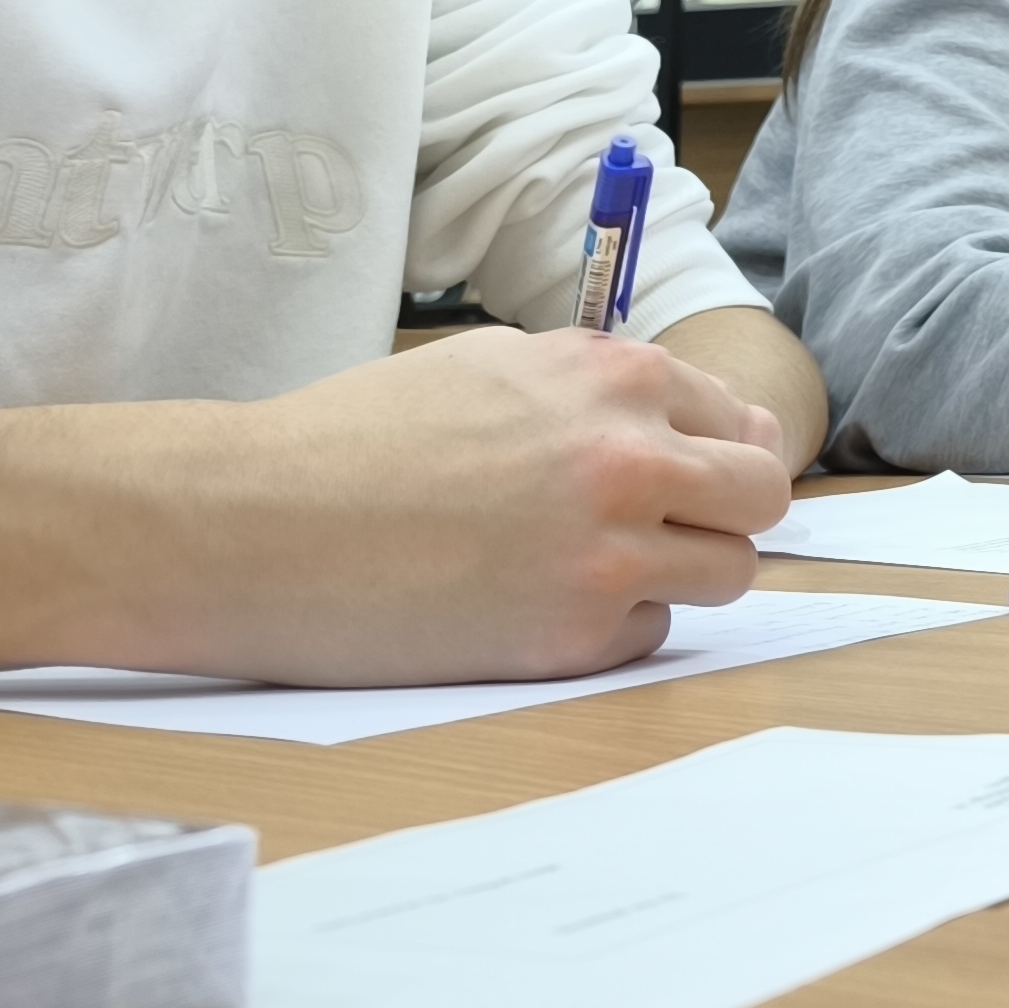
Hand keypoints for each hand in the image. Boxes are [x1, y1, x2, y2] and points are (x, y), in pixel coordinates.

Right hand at [191, 327, 792, 684]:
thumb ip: (611, 388)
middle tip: (660, 528)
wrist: (247, 525)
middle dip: (725, 514)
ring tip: (584, 566)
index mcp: (616, 379)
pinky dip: (612, 627)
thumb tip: (725, 420)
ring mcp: (607, 556)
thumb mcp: (496, 367)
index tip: (678, 475)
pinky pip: (650, 635)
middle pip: (761, 499)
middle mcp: (629, 461)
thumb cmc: (357, 439)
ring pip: (726, 573)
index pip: (740, 422)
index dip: (712, 454)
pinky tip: (530, 605)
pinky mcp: (572, 640)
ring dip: (678, 573)